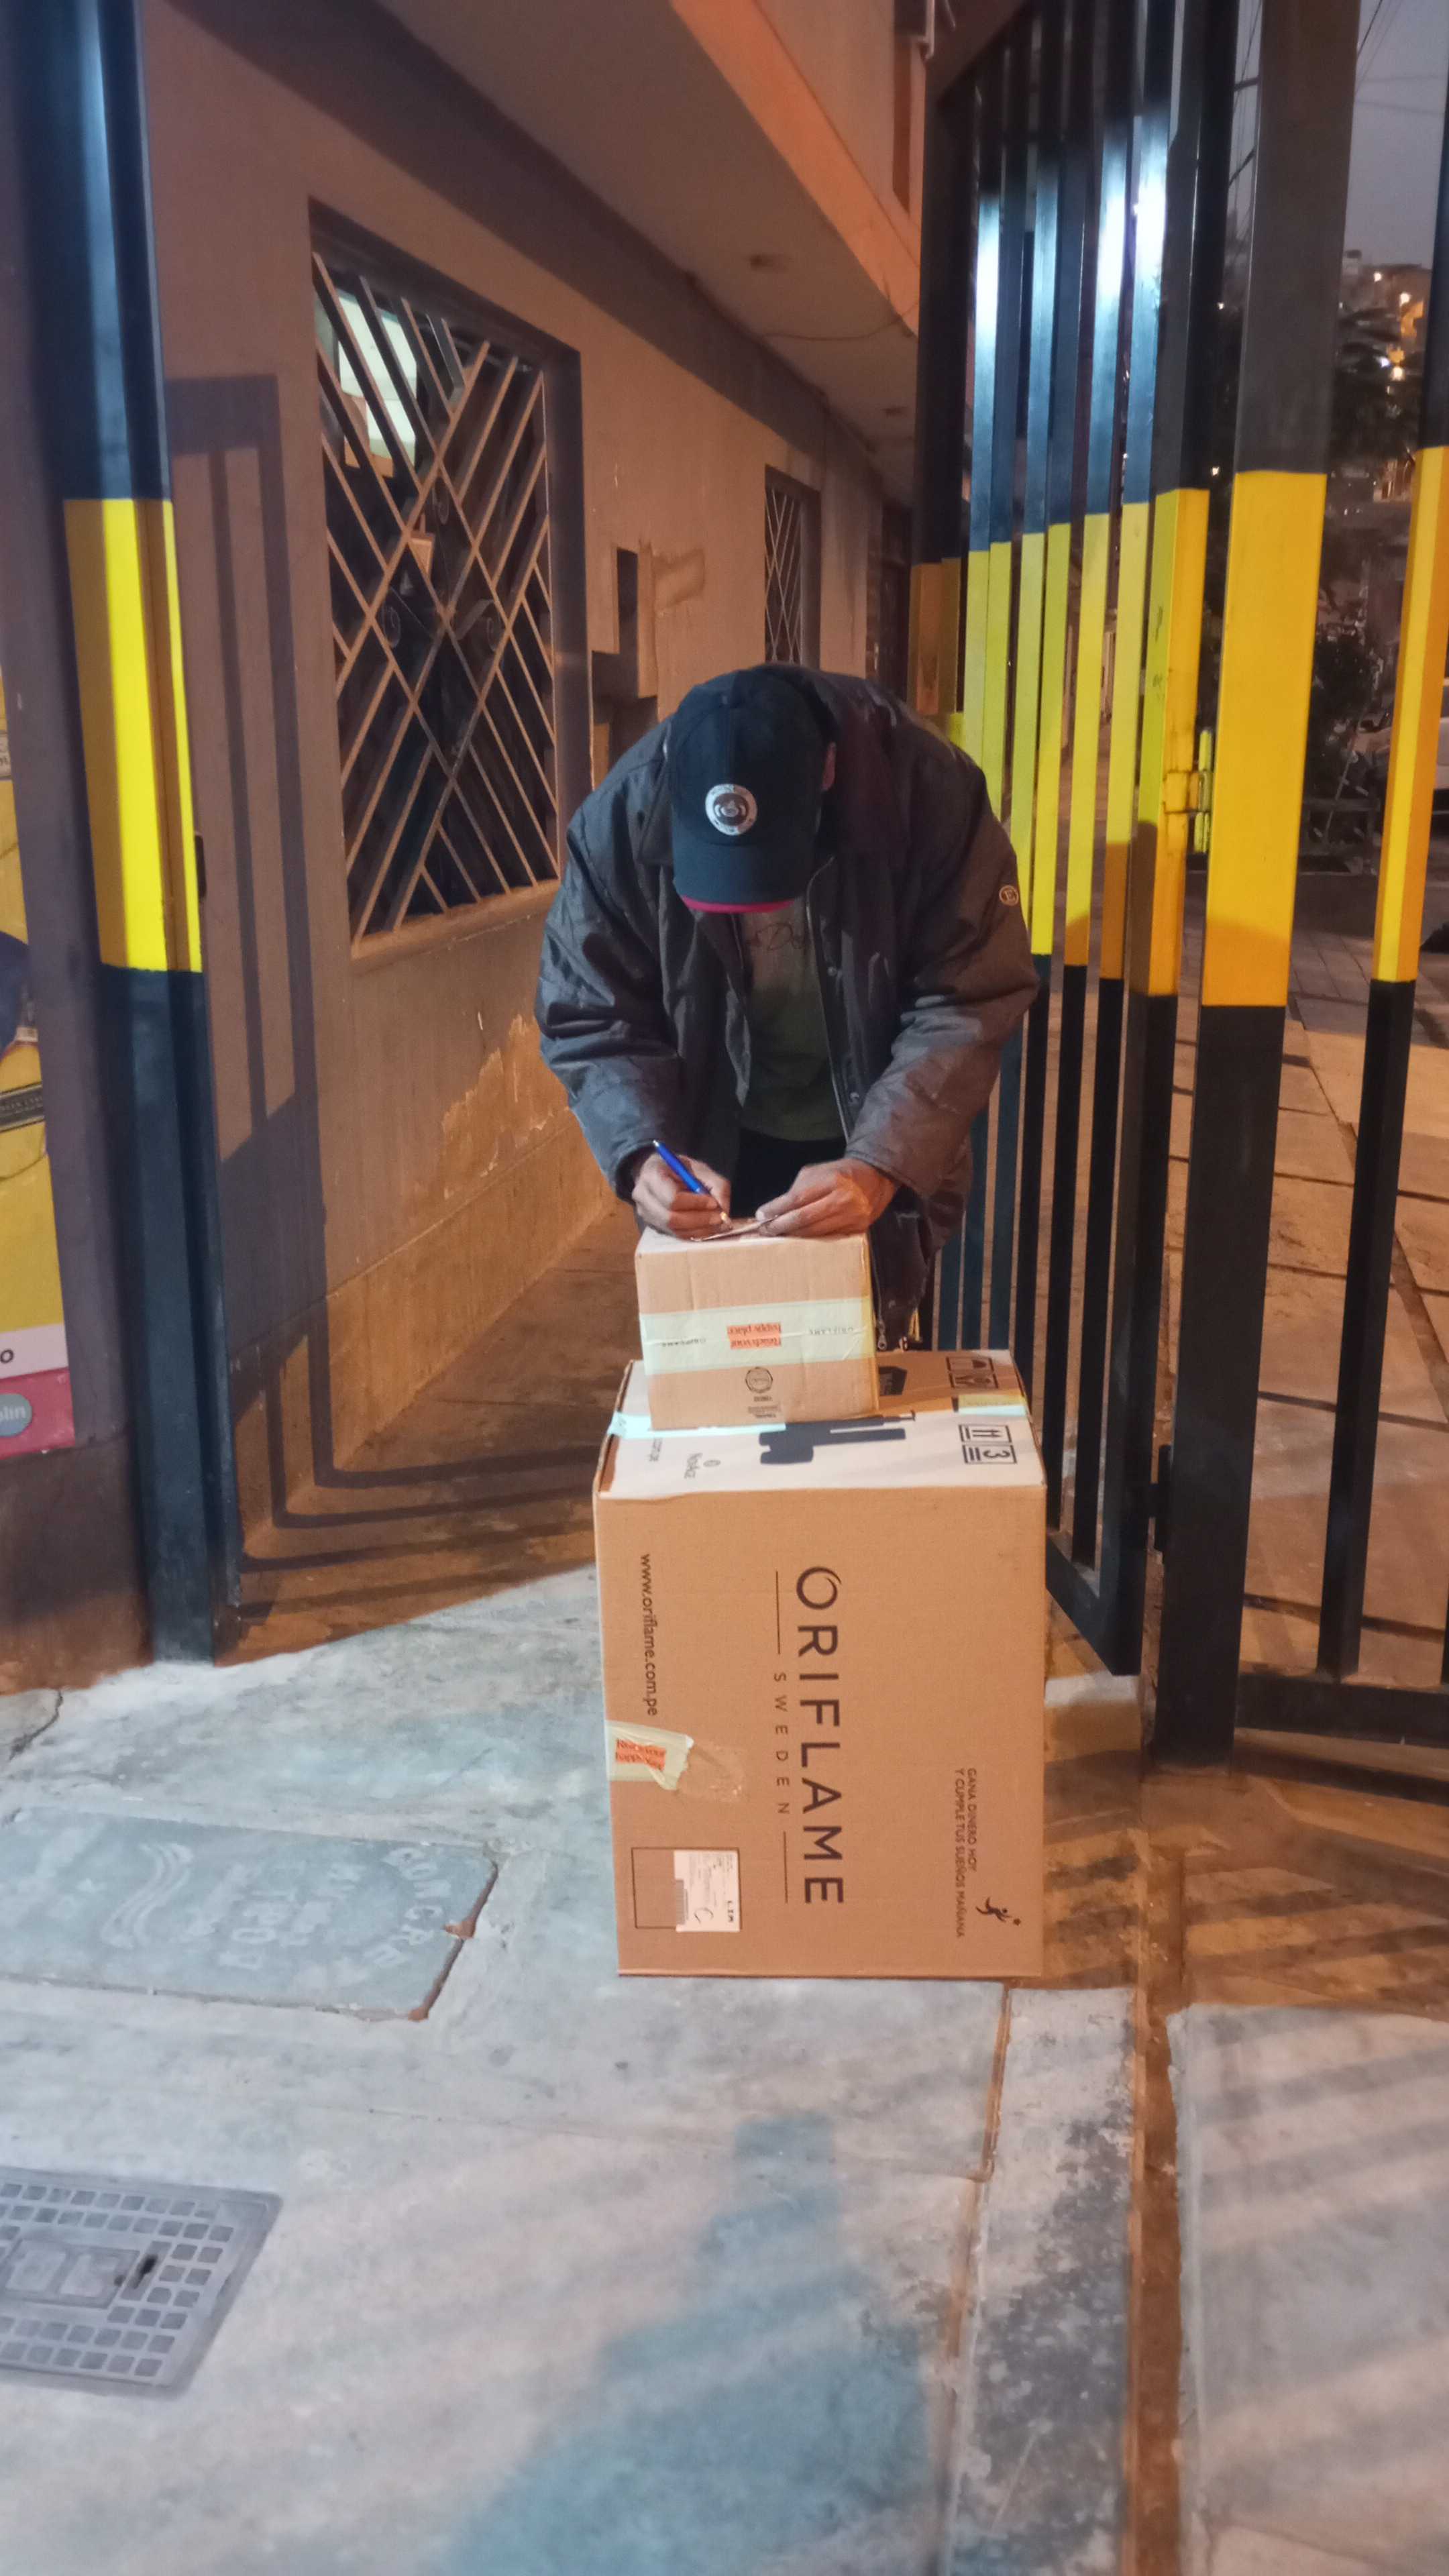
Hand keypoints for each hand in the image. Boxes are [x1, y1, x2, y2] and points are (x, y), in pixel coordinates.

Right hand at [632, 1151, 731, 1235]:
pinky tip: (710, 1229)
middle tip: (720, 1218)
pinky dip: (696, 1234)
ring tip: (719, 1224)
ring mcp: (646, 1214)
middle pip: (671, 1218)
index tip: (713, 1202)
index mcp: (651, 1175)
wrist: (658, 1172)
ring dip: (700, 1230)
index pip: (672, 1198)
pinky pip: (676, 1235)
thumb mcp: (700, 1168)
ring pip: (674, 1230)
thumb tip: (724, 1209)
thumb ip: (716, 1184)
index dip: (695, 1203)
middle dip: (699, 1220)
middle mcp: (643, 1197)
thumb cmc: (679, 1168)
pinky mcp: (654, 1226)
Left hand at [757, 1156, 895, 1237]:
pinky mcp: (856, 1229)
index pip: (797, 1198)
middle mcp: (843, 1200)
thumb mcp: (817, 1172)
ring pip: (814, 1232)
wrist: (874, 1178)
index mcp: (832, 1181)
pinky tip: (797, 1238)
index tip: (761, 1215)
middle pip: (804, 1219)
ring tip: (777, 1235)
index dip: (777, 1209)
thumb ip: (797, 1190)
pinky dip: (809, 1239)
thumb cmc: (839, 1174)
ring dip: (792, 1235)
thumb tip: (775, 1210)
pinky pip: (827, 1238)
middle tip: (764, 1230)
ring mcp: (852, 1217)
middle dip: (781, 1226)